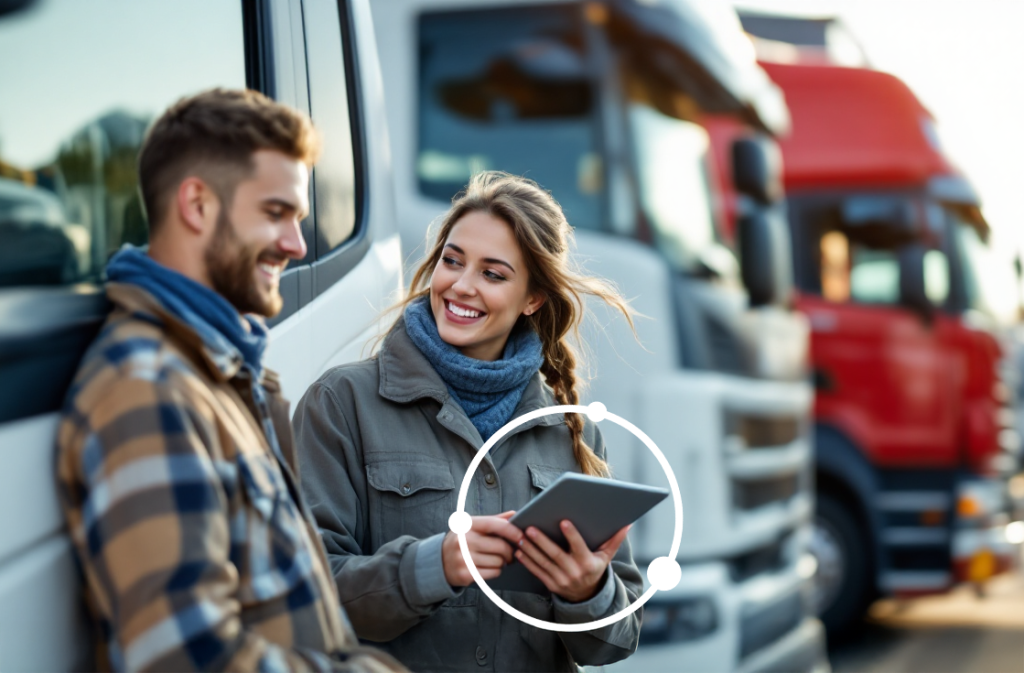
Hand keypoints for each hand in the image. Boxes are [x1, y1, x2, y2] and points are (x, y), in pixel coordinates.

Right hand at [442, 511, 523, 585]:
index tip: (522, 536)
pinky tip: (490, 567)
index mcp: (466, 525)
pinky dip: (496, 571)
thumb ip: (493, 520)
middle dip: (510, 551)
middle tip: (511, 553)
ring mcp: (463, 558)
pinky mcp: (466, 574)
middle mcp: (463, 540)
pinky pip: (493, 573)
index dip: (512, 531)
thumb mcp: (472, 527)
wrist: (438, 562)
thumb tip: (514, 514)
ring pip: (499, 562)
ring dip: (503, 563)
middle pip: (500, 546)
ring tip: (498, 560)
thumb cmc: (462, 542)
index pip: (495, 525)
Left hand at [515, 520, 629, 602]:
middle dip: (541, 541)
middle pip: (555, 555)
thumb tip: (628, 524)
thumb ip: (615, 540)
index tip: (564, 521)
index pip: (579, 547)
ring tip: (520, 535)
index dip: (572, 535)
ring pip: (543, 562)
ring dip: (530, 549)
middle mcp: (574, 572)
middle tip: (530, 527)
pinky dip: (527, 561)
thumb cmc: (595, 568)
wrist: (587, 596)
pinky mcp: (550, 585)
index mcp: (588, 563)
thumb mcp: (606, 557)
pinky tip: (519, 550)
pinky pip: (537, 572)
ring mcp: (561, 580)